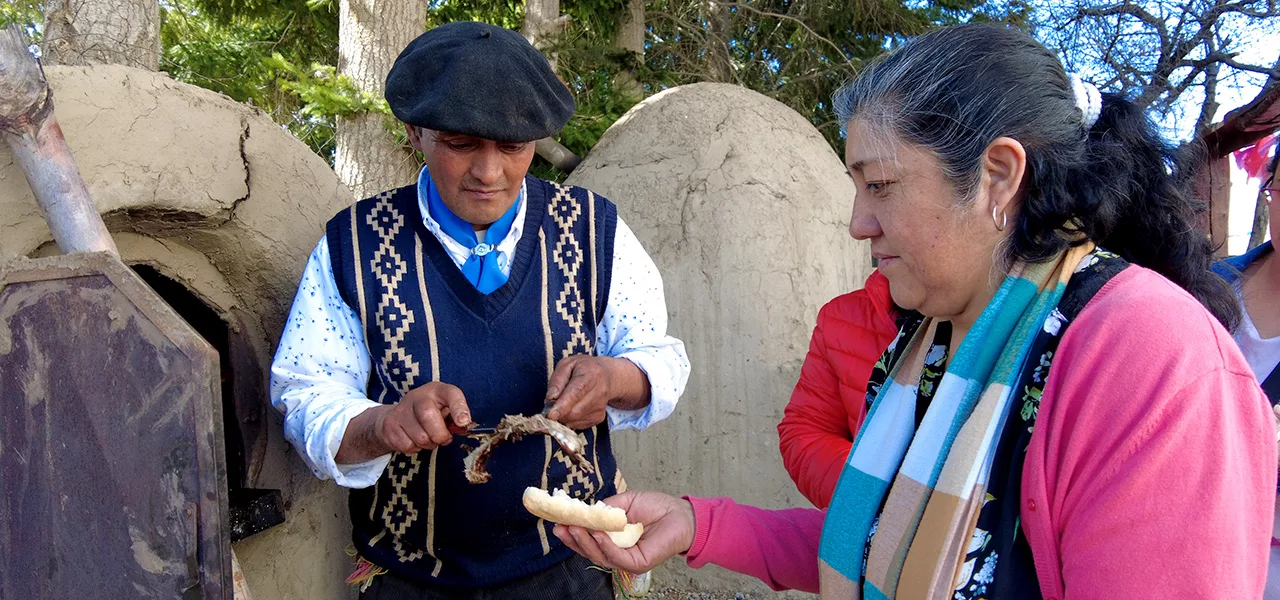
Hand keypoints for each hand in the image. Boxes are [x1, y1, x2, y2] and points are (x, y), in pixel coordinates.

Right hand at [337, 382, 470, 462]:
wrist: (397, 417)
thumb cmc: (430, 414)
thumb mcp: (444, 410)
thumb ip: (456, 418)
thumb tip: (464, 426)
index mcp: (436, 390)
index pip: (450, 393)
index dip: (459, 407)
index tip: (464, 422)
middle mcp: (417, 396)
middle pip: (429, 417)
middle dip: (440, 435)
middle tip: (443, 438)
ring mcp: (401, 410)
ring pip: (420, 437)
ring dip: (428, 444)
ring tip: (428, 438)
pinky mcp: (390, 425)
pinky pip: (408, 445)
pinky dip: (415, 448)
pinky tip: (414, 440)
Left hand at [545, 355, 649, 429]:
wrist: (605, 375)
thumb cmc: (582, 369)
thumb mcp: (567, 364)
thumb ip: (557, 379)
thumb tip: (551, 397)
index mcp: (591, 374)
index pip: (577, 392)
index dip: (563, 405)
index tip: (550, 415)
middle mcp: (600, 391)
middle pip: (575, 411)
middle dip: (558, 412)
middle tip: (551, 403)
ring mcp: (601, 406)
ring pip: (574, 420)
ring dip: (562, 416)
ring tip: (563, 402)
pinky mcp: (599, 417)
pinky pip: (577, 425)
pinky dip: (569, 419)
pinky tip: (572, 408)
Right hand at [552, 490, 695, 573]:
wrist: (680, 514)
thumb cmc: (655, 508)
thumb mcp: (624, 503)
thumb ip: (605, 509)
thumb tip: (584, 511)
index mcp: (612, 539)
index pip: (588, 541)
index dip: (572, 533)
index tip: (557, 522)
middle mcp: (617, 552)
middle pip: (589, 551)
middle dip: (573, 539)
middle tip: (560, 527)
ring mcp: (626, 560)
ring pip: (599, 556)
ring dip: (585, 542)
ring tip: (575, 528)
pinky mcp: (637, 564)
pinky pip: (616, 557)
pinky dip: (605, 546)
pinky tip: (598, 533)